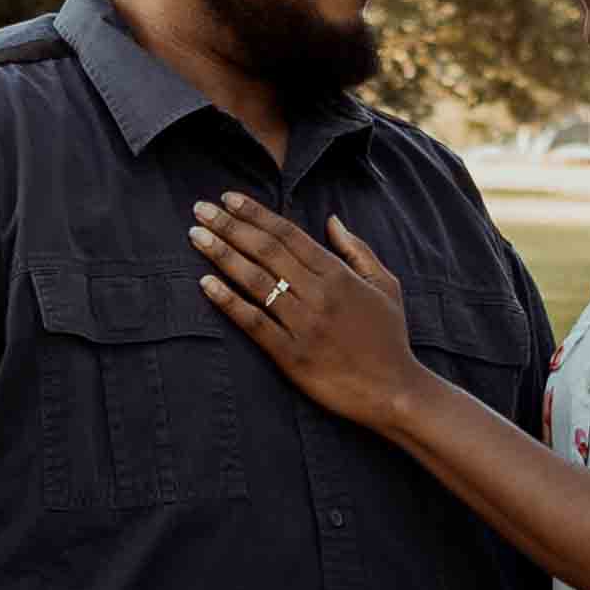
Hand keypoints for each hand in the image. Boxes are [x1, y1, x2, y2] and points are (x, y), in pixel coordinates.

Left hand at [189, 195, 423, 425]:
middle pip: (266, 251)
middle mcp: (318, 294)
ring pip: (255, 281)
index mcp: (338, 275)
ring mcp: (303, 325)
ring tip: (196, 236)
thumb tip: (333, 220)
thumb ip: (358, 250)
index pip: (288, 234)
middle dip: (229, 226)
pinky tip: (205, 284)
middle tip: (200, 209)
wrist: (394, 391)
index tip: (228, 198)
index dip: (255, 213)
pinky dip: (228, 301)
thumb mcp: (385, 285)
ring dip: (221, 255)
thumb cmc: (389, 338)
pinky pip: (253, 323)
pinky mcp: (291, 356)